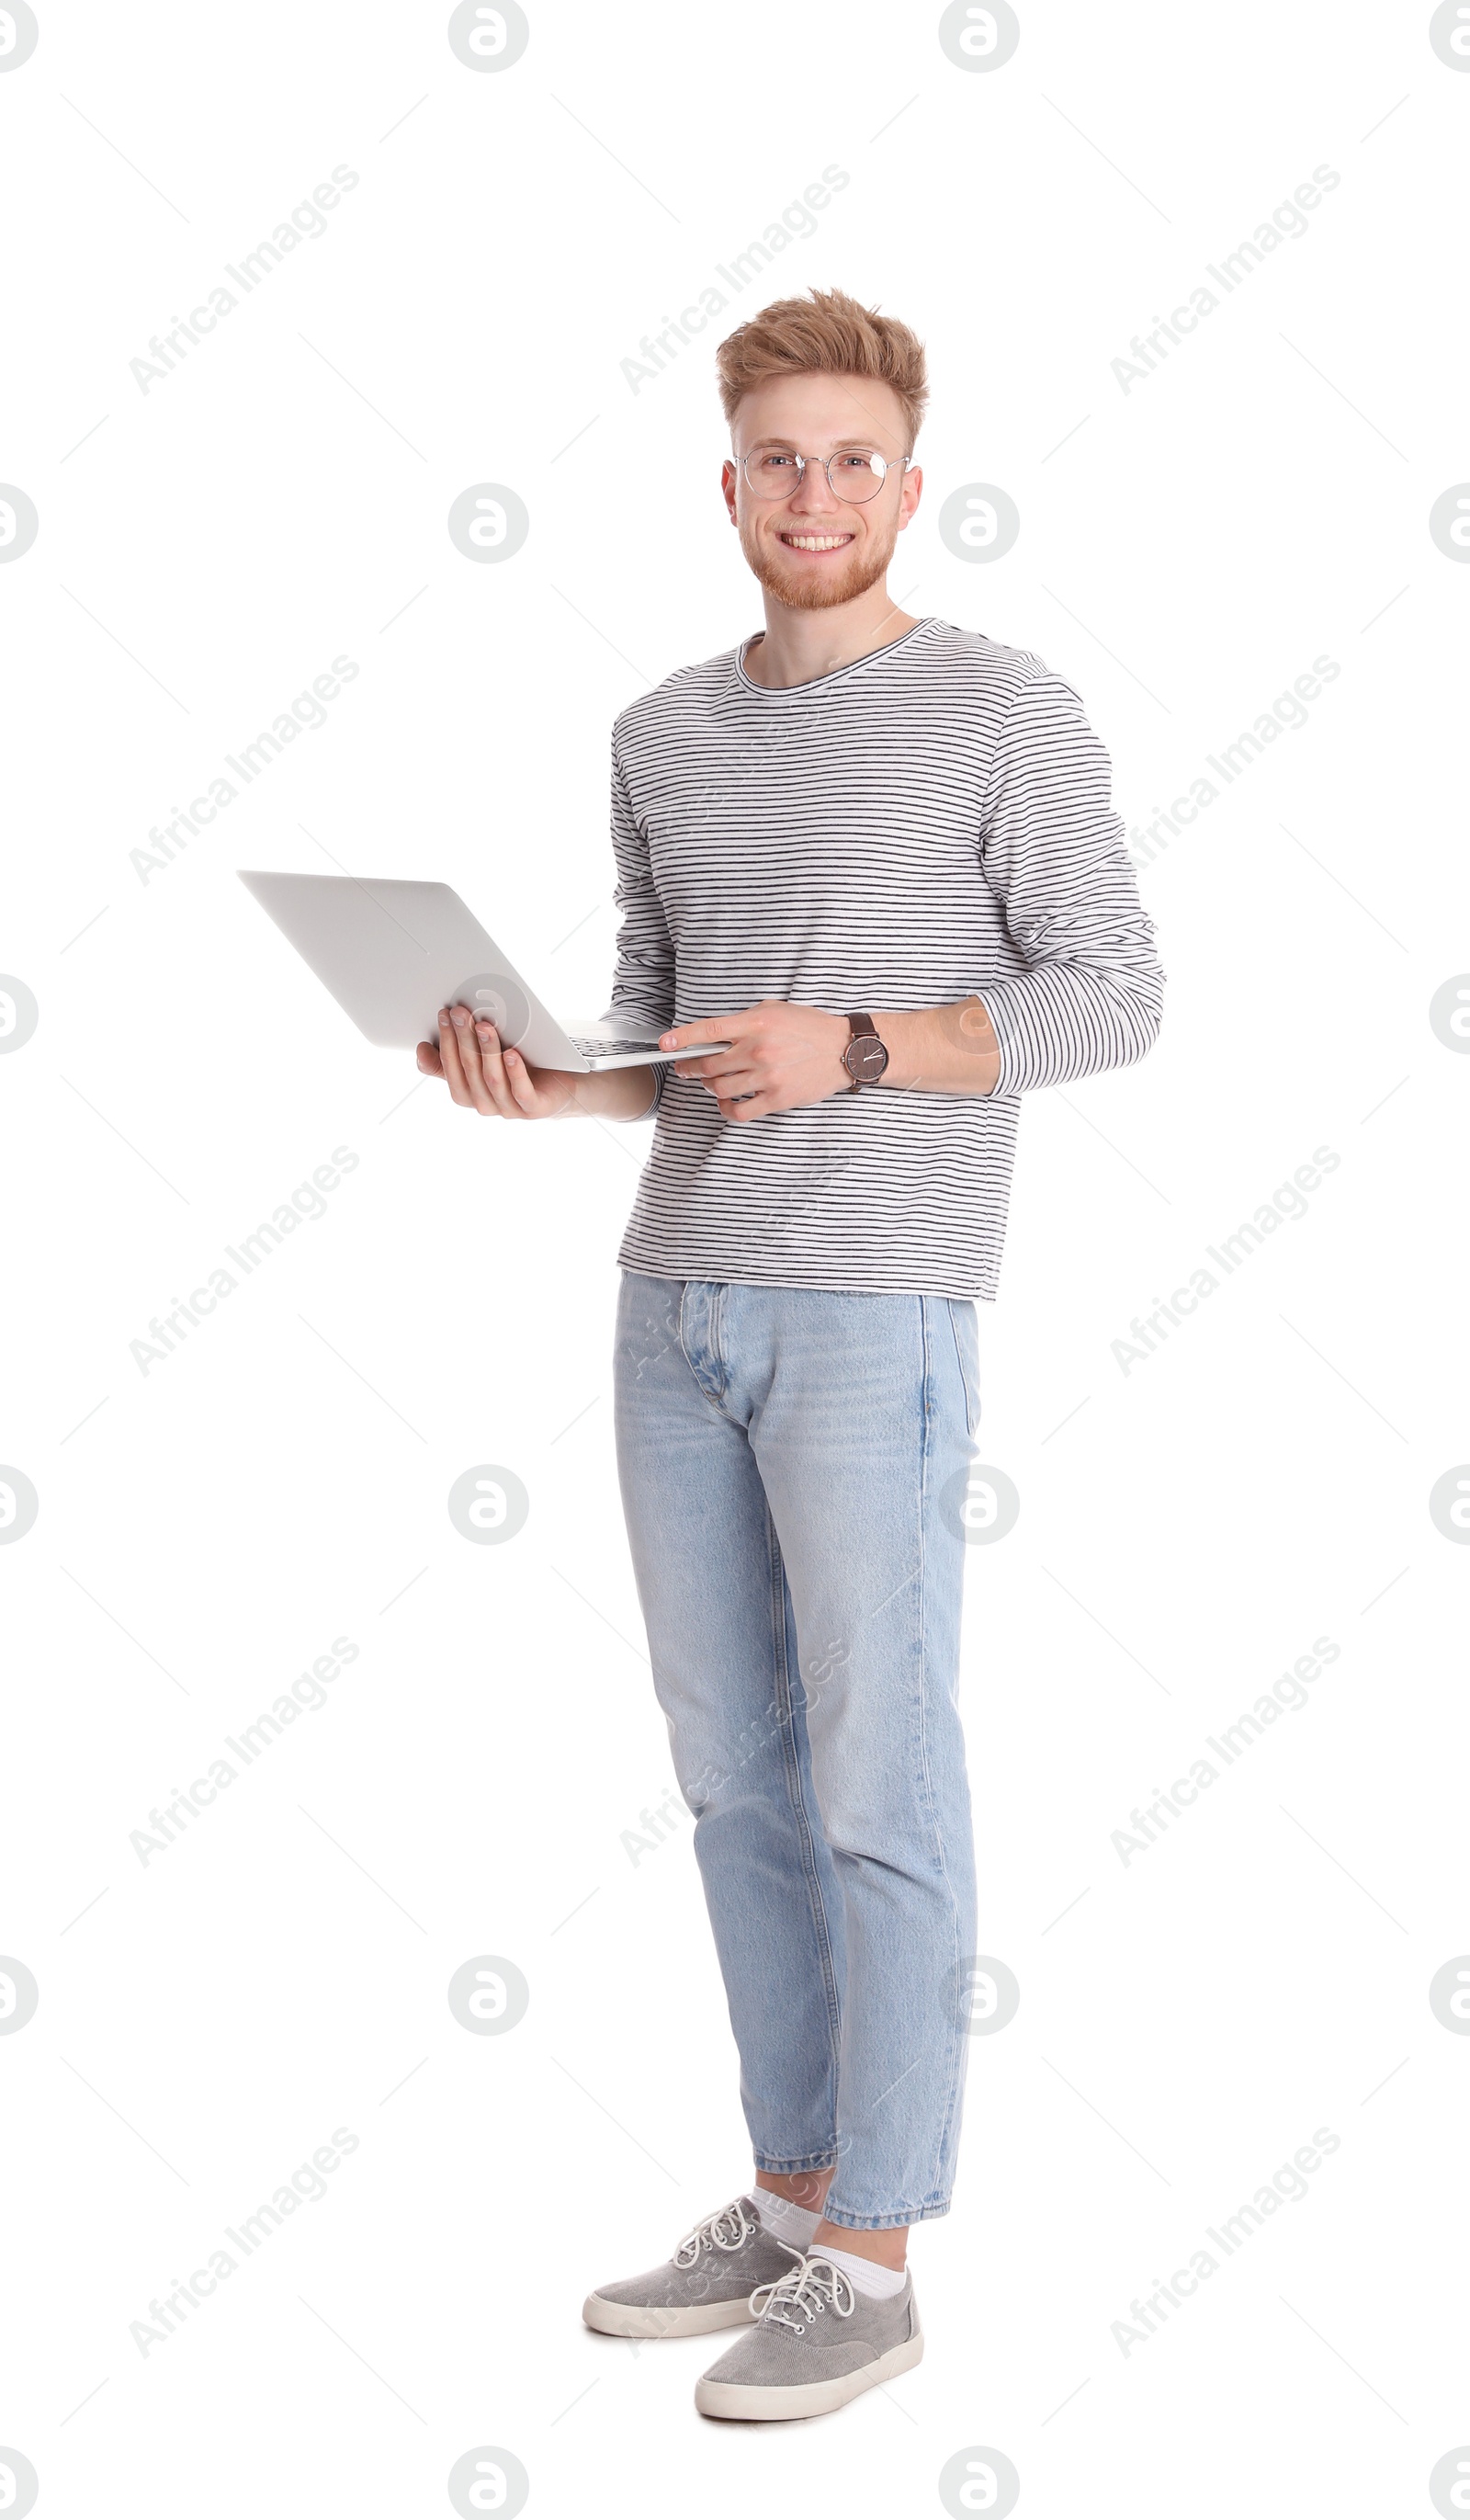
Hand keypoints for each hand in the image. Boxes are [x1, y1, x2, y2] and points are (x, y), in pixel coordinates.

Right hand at [417, 1003, 578, 1117]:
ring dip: (486, 1051)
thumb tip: (421, 1049)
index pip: (449, 1070)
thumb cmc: (517, 1068)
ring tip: (484, 1026)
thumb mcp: (482, 1061)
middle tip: (460, 1012)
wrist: (559, 1085)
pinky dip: (515, 1072)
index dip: (444, 1042)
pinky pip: (521, 1092)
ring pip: (492, 1079)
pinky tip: (511, 1053)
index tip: (442, 1015)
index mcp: (468, 1094)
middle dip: (462, 1039)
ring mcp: (508, 1109)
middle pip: (469, 1070)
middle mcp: (484, 1104)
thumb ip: (454, 1059)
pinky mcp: (533, 1108)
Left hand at [661, 1000, 851, 1122]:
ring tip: (709, 1083)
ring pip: (720, 1088)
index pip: (709, 1031)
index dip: (682, 1038)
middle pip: (708, 1064)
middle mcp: (758, 1050)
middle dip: (690, 1067)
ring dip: (708, 1086)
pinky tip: (726, 1102)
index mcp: (756, 1023)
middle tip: (685, 1067)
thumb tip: (714, 1034)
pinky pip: (740, 1111)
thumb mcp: (775, 1010)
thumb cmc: (809, 1029)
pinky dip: (726, 1108)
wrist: (844, 1050)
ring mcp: (767, 1076)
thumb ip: (744, 1020)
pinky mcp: (776, 1099)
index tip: (665, 1044)